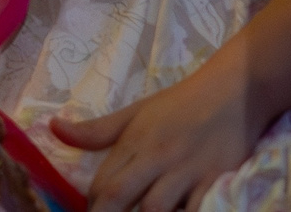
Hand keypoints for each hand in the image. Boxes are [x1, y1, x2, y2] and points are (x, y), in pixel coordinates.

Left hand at [50, 57, 263, 211]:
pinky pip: (197, 210)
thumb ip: (97, 130)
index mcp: (135, 142)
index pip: (103, 183)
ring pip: (156, 208)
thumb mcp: (137, 112)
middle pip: (122, 196)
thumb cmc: (181, 103)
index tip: (92, 211)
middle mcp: (157, 157)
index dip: (93, 206)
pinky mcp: (216, 182)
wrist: (234, 91)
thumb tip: (55, 129)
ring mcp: (187, 171)